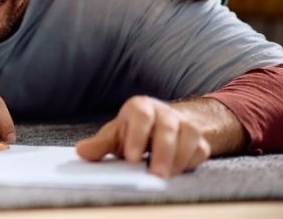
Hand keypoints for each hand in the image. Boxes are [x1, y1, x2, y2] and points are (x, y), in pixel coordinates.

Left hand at [75, 96, 211, 177]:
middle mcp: (164, 112)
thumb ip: (100, 145)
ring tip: (166, 175)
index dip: (137, 136)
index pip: (140, 117)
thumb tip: (81, 152)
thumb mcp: (114, 136)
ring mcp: (184, 124)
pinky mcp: (199, 139)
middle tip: (155, 174)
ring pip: (188, 136)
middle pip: (166, 127)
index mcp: (140, 107)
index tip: (131, 158)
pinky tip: (178, 171)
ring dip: (178, 158)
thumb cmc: (133, 132)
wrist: (160, 128)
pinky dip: (191, 161)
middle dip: (162, 152)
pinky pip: (200, 149)